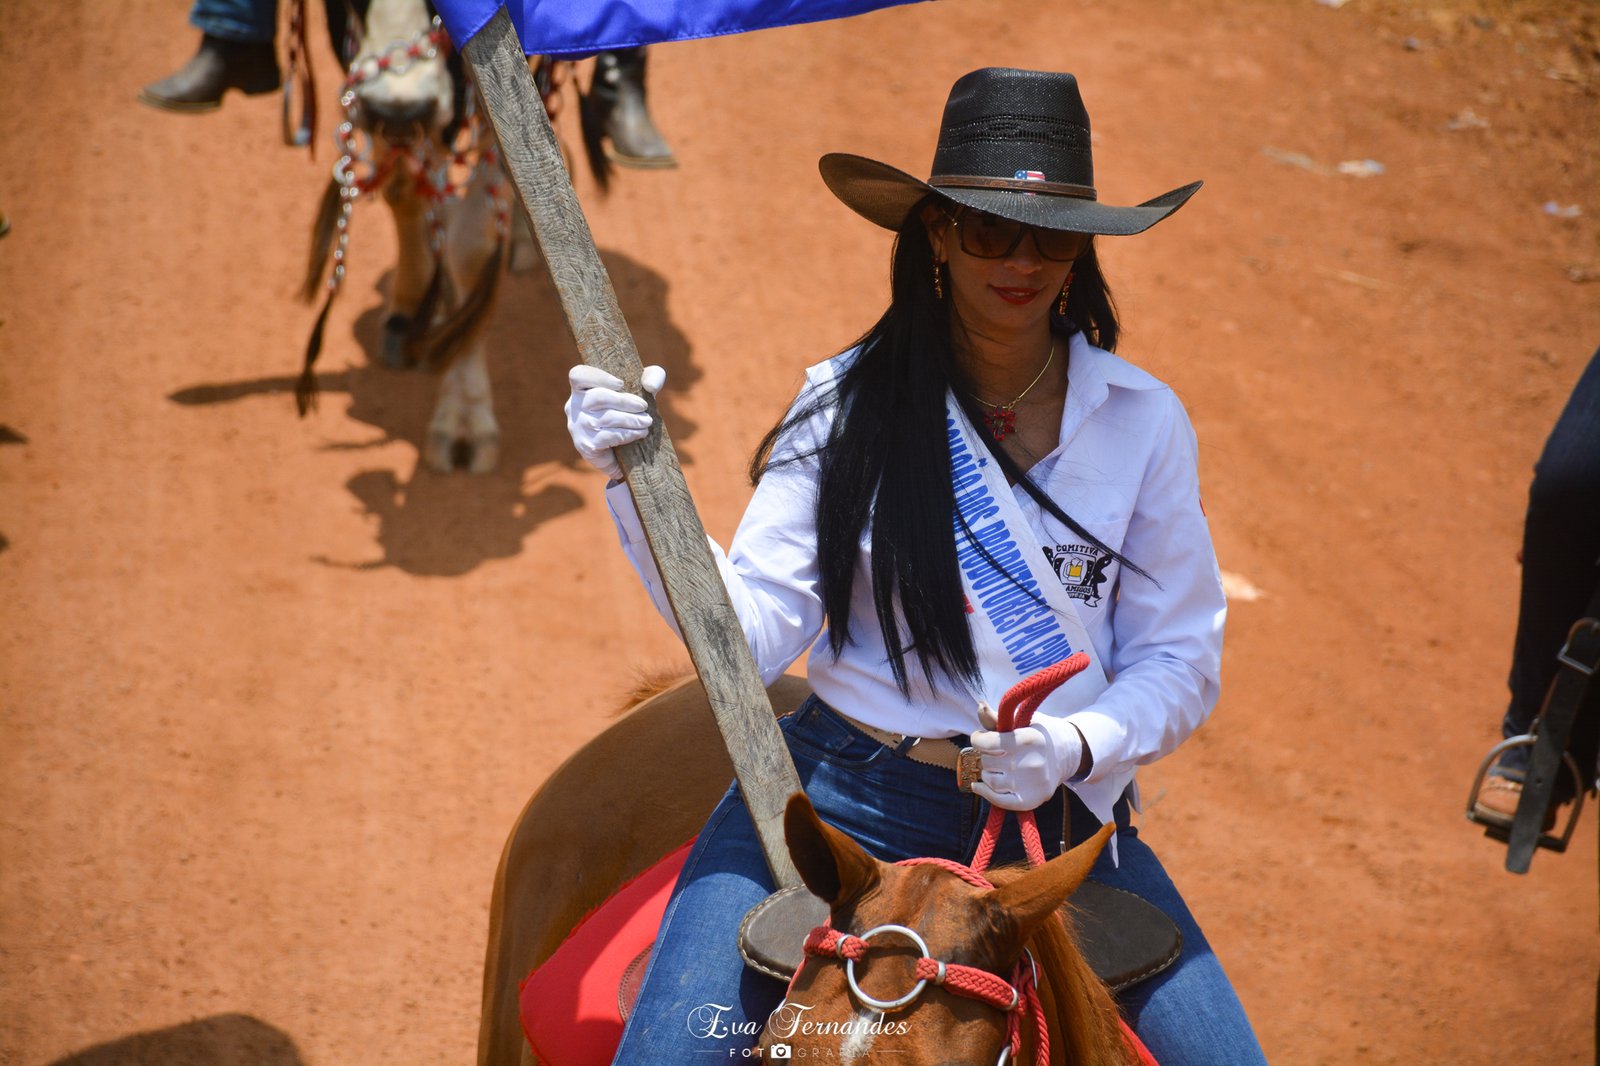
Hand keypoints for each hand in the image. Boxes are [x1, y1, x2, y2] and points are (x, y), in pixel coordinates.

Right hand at [564, 364, 664, 478]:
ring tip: (647, 422)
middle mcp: (574, 406)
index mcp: (582, 388)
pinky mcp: (585, 445)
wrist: (623, 451)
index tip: (621, 384)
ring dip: (630, 420)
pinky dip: (628, 434)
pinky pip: (608, 437)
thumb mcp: (643, 390)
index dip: (598, 377)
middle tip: (643, 406)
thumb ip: (651, 377)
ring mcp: (577, 427)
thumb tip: (650, 386)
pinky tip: (640, 433)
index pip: (578, 375)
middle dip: (624, 401)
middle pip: (597, 397)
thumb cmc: (630, 412)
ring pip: (605, 418)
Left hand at [968, 706, 1086, 811]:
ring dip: (987, 773)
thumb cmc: (1038, 735)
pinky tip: (980, 786)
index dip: (978, 739)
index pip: (986, 743)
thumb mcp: (1021, 721)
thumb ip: (997, 718)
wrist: (1066, 755)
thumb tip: (979, 706)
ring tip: (998, 767)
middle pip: (987, 762)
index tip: (980, 738)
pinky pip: (999, 801)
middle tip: (996, 753)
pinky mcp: (1031, 800)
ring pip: (990, 780)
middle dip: (986, 755)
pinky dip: (986, 793)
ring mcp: (1032, 784)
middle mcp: (1031, 762)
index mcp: (1027, 739)